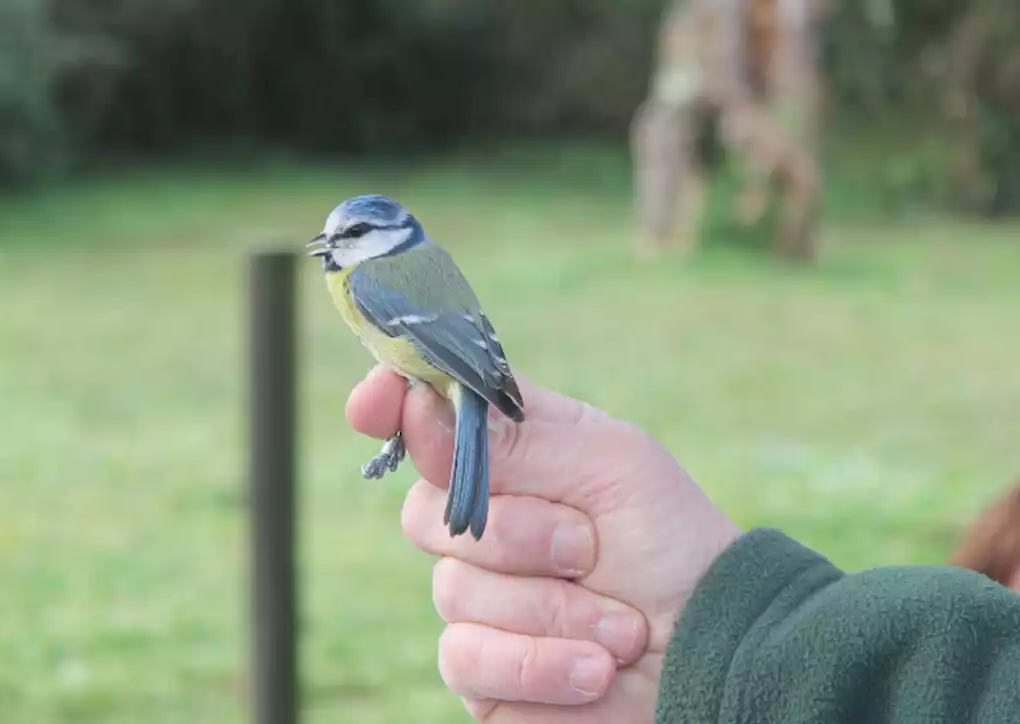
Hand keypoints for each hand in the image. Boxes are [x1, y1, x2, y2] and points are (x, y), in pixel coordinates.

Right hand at [346, 366, 743, 721]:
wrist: (717, 658)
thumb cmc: (675, 547)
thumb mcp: (610, 466)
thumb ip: (514, 439)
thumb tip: (413, 403)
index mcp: (513, 456)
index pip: (425, 419)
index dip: (389, 405)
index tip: (374, 405)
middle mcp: (485, 525)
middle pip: (427, 512)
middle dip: (518, 535)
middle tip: (590, 550)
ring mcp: (478, 601)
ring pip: (454, 593)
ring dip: (552, 611)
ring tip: (622, 625)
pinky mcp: (483, 673)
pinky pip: (468, 660)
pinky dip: (541, 665)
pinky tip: (594, 669)